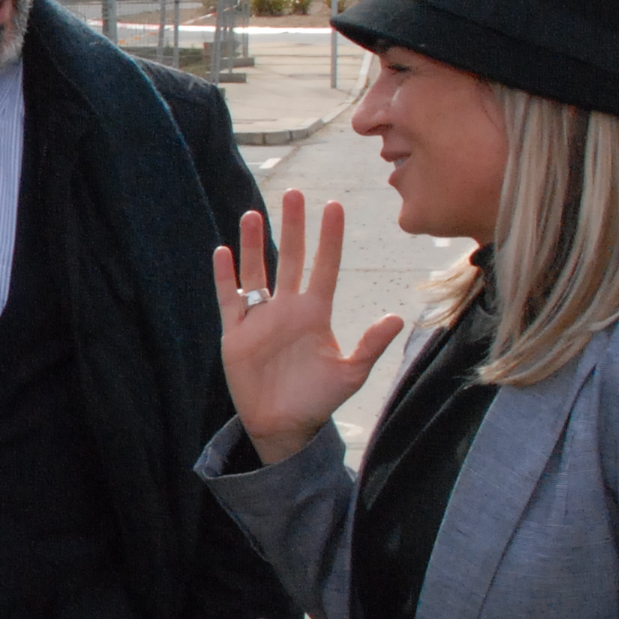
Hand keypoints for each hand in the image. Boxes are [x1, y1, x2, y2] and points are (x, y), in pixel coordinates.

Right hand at [213, 192, 403, 465]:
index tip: (334, 205)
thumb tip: (396, 317)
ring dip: (255, 244)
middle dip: (292, 226)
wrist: (282, 425)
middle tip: (294, 193)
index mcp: (315, 313)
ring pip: (256, 271)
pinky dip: (225, 277)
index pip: (324, 267)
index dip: (329, 238)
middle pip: (290, 258)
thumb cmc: (318, 399)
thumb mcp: (350, 374)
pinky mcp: (235, 333)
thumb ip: (370, 345)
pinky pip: (229, 299)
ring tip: (253, 214)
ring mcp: (260, 318)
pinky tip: (223, 252)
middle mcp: (287, 308)